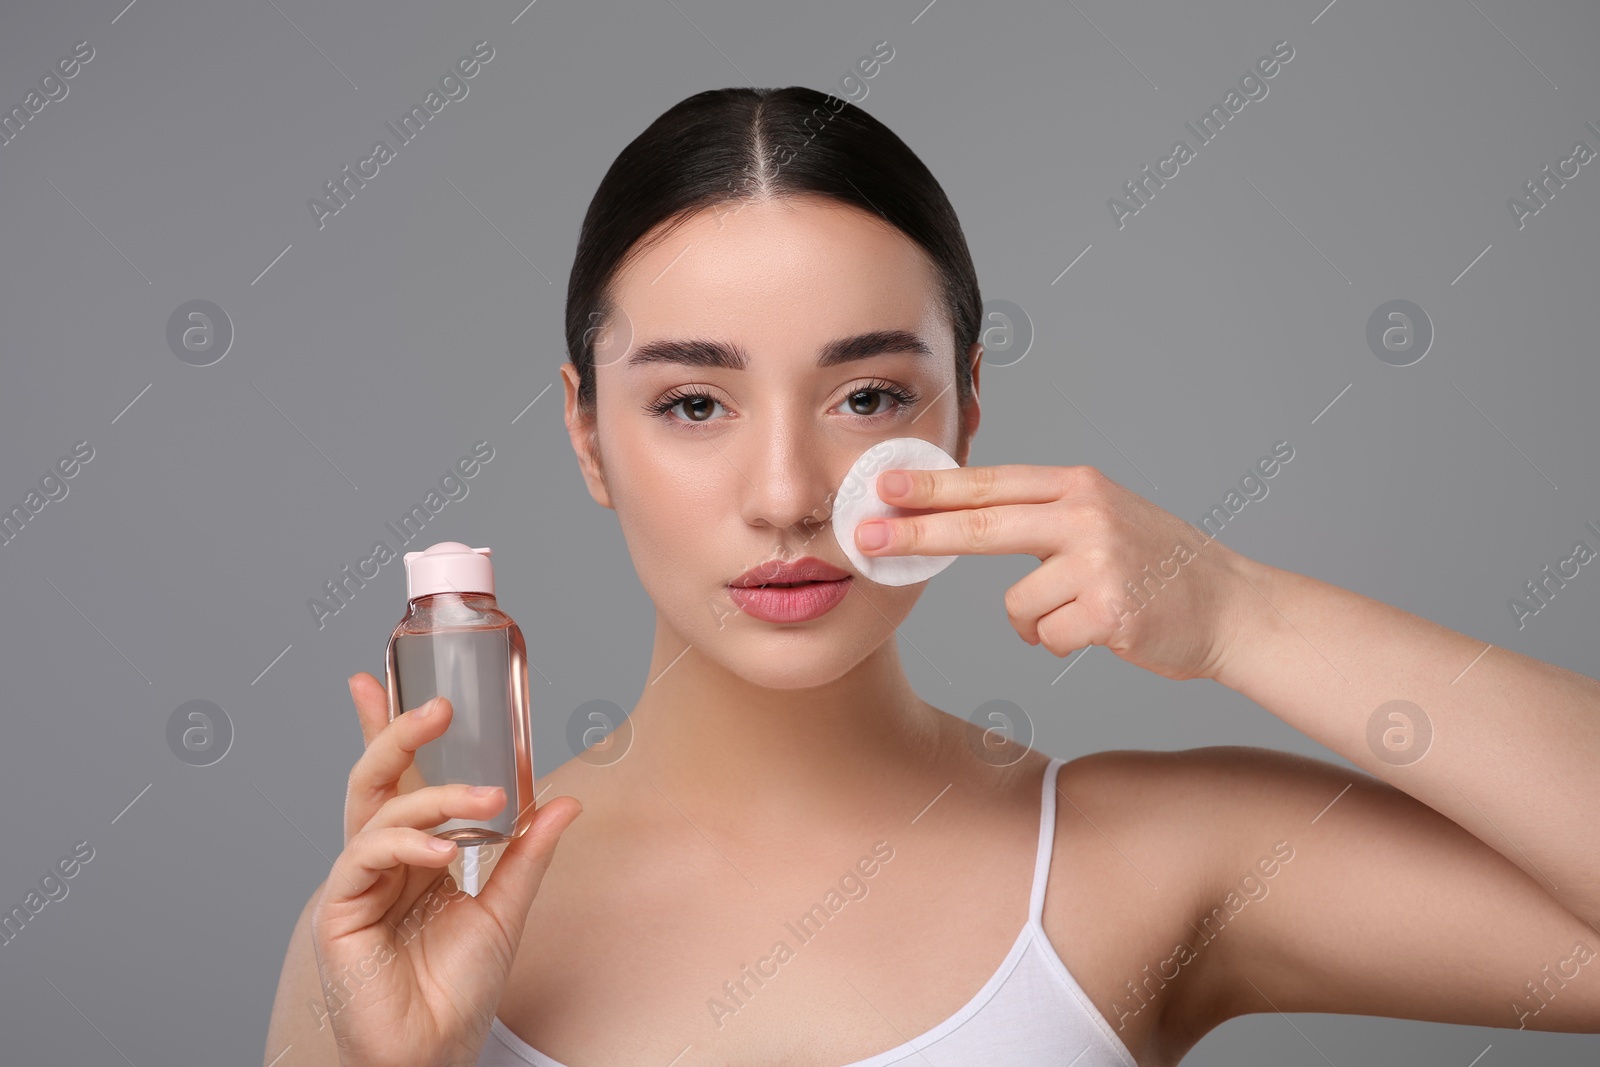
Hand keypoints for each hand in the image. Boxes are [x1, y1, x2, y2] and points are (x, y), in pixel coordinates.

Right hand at [309, 673, 581, 1066]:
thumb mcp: (505, 907)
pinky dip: (404, 843)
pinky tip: (440, 853)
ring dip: (433, 796)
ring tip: (485, 802)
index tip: (373, 680)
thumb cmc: (458, 989)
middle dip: (396, 734)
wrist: (435, 1051)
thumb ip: (526, 853)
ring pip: (377, 809)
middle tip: (437, 709)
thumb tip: (564, 801)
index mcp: (412, 853)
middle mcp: (380, 860)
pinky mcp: (339, 910)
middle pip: (374, 779)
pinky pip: (364, 856)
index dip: (383, 730)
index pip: (395, 779)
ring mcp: (356, 883)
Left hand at [854, 464, 1261, 681]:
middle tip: (865, 538)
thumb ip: (1041, 514)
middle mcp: (1086, 514)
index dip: (931, 488)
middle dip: (916, 534)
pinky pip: (1048, 637)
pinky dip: (1064, 643)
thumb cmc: (1158, 567)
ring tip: (1083, 613)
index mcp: (1078, 486)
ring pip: (1016, 605)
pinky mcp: (1110, 610)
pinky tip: (1104, 630)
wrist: (1234, 608)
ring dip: (1037, 622)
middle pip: (981, 524)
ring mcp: (1099, 561)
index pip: (990, 483)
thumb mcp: (1102, 516)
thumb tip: (958, 515)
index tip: (882, 487)